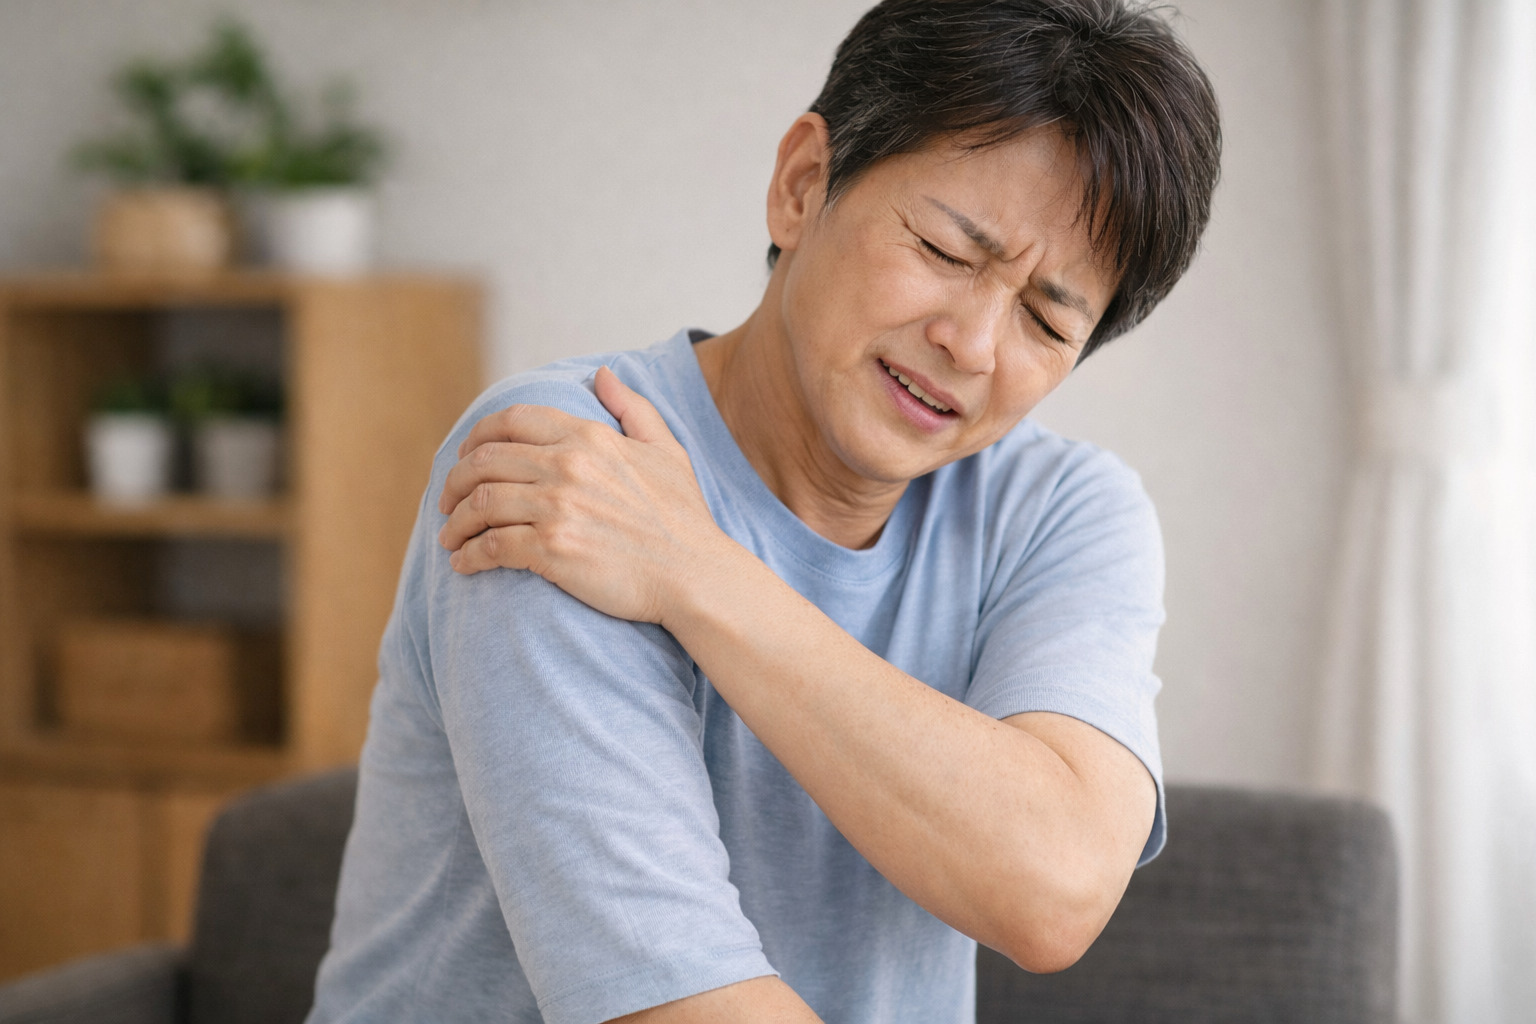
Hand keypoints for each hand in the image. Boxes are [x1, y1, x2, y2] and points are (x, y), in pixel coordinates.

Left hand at [437, 366, 731, 625]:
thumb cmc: (684, 518)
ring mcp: (557, 508)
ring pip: (481, 504)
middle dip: (455, 481)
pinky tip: (464, 564)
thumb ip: (632, 407)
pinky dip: (469, 556)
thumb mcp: (666, 450)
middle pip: (485, 461)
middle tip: (447, 501)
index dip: (477, 436)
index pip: (512, 421)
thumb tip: (602, 374)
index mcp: (588, 438)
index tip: (465, 457)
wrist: (695, 575)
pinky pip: (491, 546)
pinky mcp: (551, 550)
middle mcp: (567, 466)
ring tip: (449, 537)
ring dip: (455, 522)